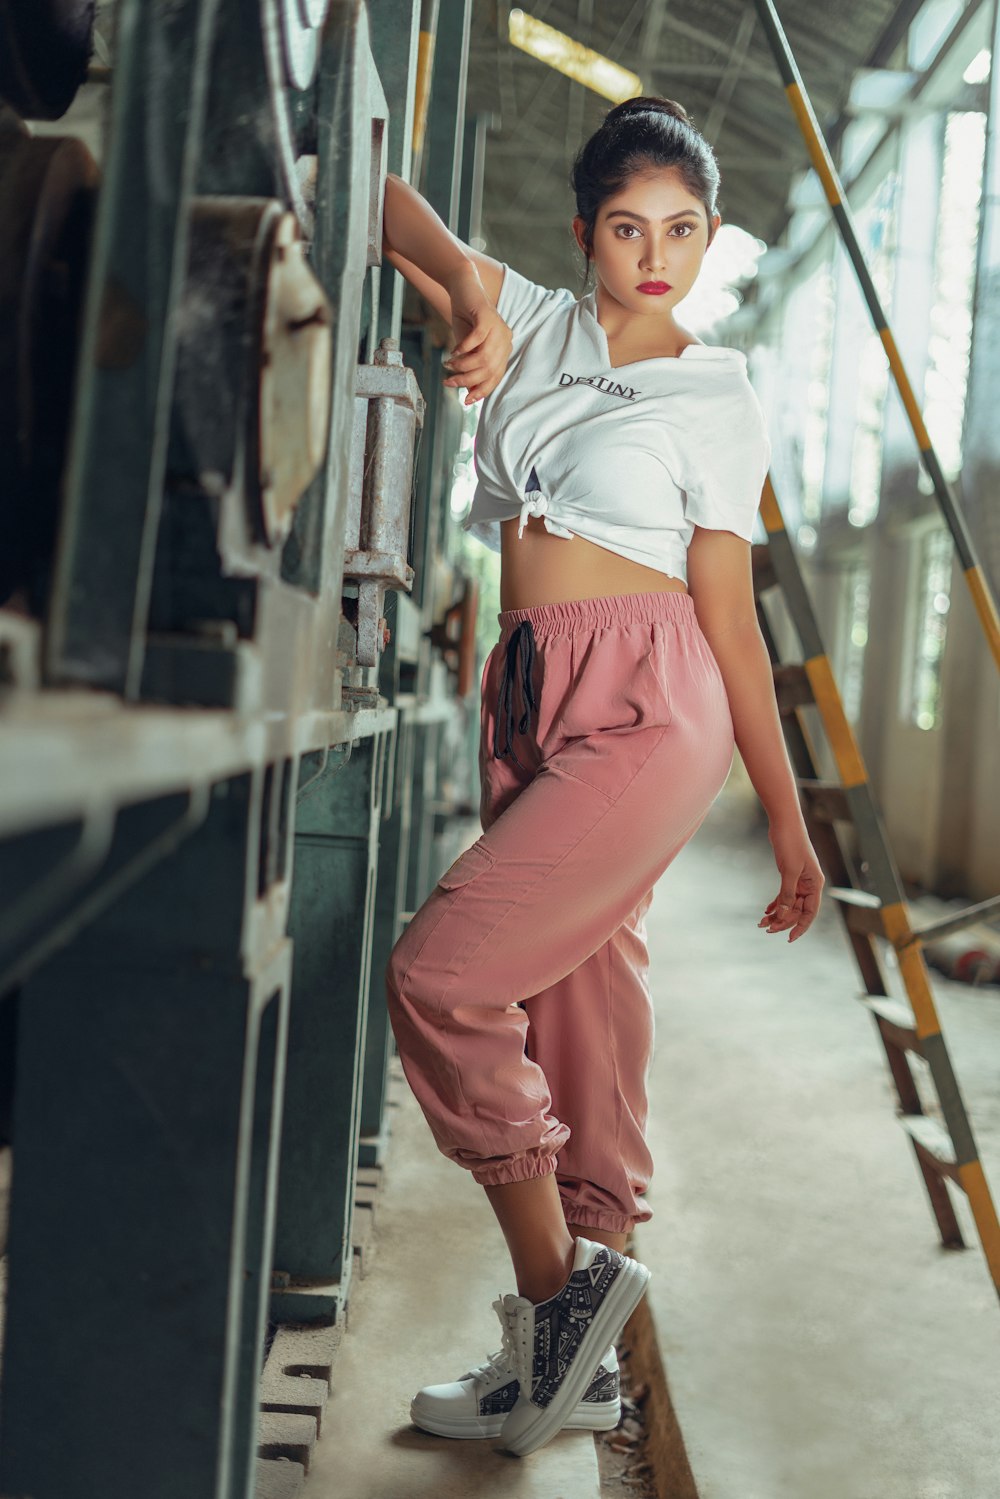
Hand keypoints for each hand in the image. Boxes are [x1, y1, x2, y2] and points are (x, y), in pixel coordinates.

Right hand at [442, 266, 513, 404]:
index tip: (465, 401)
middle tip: (448, 381)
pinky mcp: (488, 316)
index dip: (481, 391)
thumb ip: (470, 367)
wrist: (463, 288)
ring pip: (484, 358)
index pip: (495, 377)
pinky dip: (463, 348)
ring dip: (463, 366)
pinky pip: (477, 339)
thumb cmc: (465, 319)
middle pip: (489, 370)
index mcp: (503, 350)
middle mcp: (505, 340)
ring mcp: (499, 328)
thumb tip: (469, 392)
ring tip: (448, 366)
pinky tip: (453, 351)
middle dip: (467, 380)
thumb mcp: (467, 348)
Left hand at [760, 818, 824, 942]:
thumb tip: (784, 914)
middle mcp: (809, 884)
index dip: (801, 926)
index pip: (810, 912)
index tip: (789, 938)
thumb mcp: (789, 870)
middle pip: (797, 910)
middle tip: (766, 929)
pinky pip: (784, 895)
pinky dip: (776, 903)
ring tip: (762, 923)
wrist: (784, 823)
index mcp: (815, 884)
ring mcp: (799, 880)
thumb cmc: (791, 843)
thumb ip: (787, 893)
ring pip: (789, 903)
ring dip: (777, 913)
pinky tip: (766, 910)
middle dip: (783, 921)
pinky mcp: (789, 875)